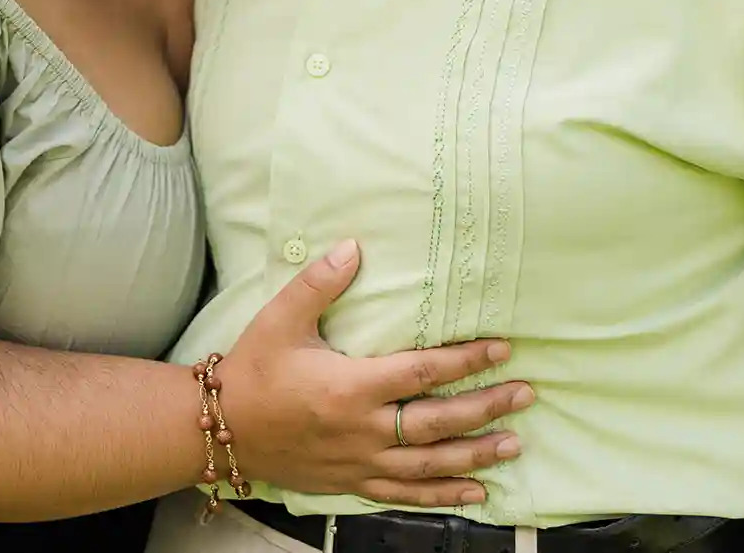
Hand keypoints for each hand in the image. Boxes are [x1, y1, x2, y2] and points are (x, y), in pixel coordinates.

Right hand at [213, 240, 534, 507]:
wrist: (219, 431)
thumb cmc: (252, 371)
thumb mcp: (280, 320)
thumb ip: (319, 284)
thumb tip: (353, 247)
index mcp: (350, 387)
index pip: (422, 373)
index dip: (465, 360)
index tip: (501, 349)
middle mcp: (362, 430)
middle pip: (437, 421)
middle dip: (486, 407)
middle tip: (525, 394)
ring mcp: (359, 462)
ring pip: (429, 464)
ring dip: (475, 454)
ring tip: (512, 443)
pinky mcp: (352, 483)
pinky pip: (405, 493)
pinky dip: (442, 495)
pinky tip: (475, 492)